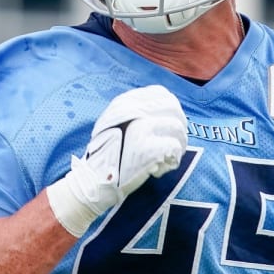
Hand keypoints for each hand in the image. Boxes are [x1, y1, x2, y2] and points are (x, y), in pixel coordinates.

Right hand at [46, 85, 187, 235]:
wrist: (94, 180)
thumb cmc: (107, 155)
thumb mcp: (113, 122)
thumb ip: (134, 112)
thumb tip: (167, 109)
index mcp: (125, 102)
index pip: (161, 94)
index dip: (171, 110)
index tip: (169, 124)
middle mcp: (133, 111)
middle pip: (173, 108)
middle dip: (179, 126)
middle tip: (175, 144)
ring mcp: (140, 128)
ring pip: (178, 128)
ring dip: (178, 146)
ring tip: (166, 158)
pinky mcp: (146, 148)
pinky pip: (175, 148)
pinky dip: (172, 161)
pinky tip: (160, 169)